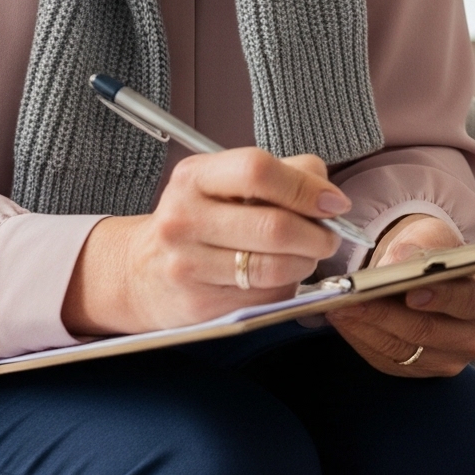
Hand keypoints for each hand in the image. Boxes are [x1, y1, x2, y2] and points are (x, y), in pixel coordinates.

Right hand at [63, 149, 346, 336]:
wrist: (140, 270)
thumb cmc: (201, 218)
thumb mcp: (228, 180)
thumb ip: (285, 174)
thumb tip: (329, 197)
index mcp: (195, 177)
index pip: (257, 171)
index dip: (306, 188)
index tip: (333, 203)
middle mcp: (184, 218)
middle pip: (274, 226)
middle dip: (318, 235)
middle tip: (328, 237)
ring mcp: (186, 264)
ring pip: (274, 268)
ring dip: (305, 263)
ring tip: (305, 256)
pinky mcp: (196, 304)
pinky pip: (262, 297)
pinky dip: (283, 287)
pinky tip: (275, 277)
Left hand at [330, 214, 474, 378]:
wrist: (426, 276)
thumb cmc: (434, 252)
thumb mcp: (433, 235)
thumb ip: (420, 245)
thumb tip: (396, 263)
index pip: (471, 301)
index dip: (442, 297)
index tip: (411, 293)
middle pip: (427, 330)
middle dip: (387, 312)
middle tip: (354, 297)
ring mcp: (448, 361)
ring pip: (401, 349)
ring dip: (366, 326)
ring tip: (339, 305)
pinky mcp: (418, 372)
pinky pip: (385, 360)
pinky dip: (361, 338)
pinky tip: (344, 319)